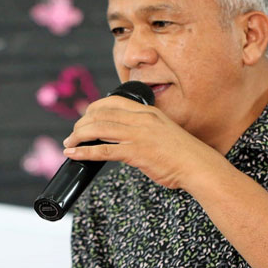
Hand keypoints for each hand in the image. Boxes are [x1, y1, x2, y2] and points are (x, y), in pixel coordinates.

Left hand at [62, 95, 225, 188]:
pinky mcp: (136, 152)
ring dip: (78, 136)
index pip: (112, 101)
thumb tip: (124, 136)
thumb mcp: (162, 131)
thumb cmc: (182, 153)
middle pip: (100, 114)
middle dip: (81, 124)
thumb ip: (144, 129)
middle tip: (73, 134)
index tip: (84, 118)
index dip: (93, 108)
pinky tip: (74, 154)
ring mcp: (138, 135)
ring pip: (98, 129)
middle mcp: (141, 119)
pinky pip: (103, 151)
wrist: (198, 165)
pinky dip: (84, 152)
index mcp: (147, 111)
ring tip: (69, 144)